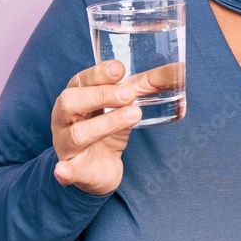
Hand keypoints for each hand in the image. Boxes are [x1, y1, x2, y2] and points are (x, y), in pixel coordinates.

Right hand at [51, 60, 139, 195]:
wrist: (98, 167)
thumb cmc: (107, 128)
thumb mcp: (124, 104)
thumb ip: (146, 86)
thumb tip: (177, 69)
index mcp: (75, 96)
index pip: (82, 79)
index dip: (98, 73)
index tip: (120, 69)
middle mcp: (64, 118)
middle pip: (71, 102)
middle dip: (101, 95)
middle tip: (129, 94)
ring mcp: (66, 144)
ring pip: (77, 134)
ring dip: (104, 124)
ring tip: (133, 116)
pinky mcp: (73, 169)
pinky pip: (65, 170)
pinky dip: (65, 171)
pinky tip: (63, 171)